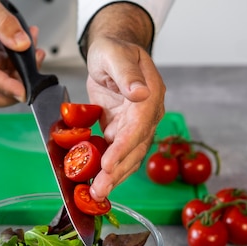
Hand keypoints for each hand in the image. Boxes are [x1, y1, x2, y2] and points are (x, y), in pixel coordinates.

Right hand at [0, 0, 44, 108]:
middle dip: (11, 94)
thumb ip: (5, 24)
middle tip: (31, 78)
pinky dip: (20, 69)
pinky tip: (28, 51)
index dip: (5, 87)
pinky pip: (5, 77)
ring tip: (35, 54)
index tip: (23, 91)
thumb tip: (22, 44)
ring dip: (21, 78)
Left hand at [87, 38, 165, 200]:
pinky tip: (98, 183)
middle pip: (135, 147)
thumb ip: (126, 73)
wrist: (112, 53)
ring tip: (97, 194)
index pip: (139, 125)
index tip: (109, 164)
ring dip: (114, 177)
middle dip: (117, 171)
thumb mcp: (115, 54)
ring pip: (129, 156)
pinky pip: (118, 154)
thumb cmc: (114, 50)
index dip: (124, 147)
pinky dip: (109, 169)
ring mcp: (136, 125)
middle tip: (99, 190)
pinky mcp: (123, 130)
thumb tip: (139, 93)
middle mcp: (147, 114)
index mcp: (150, 94)